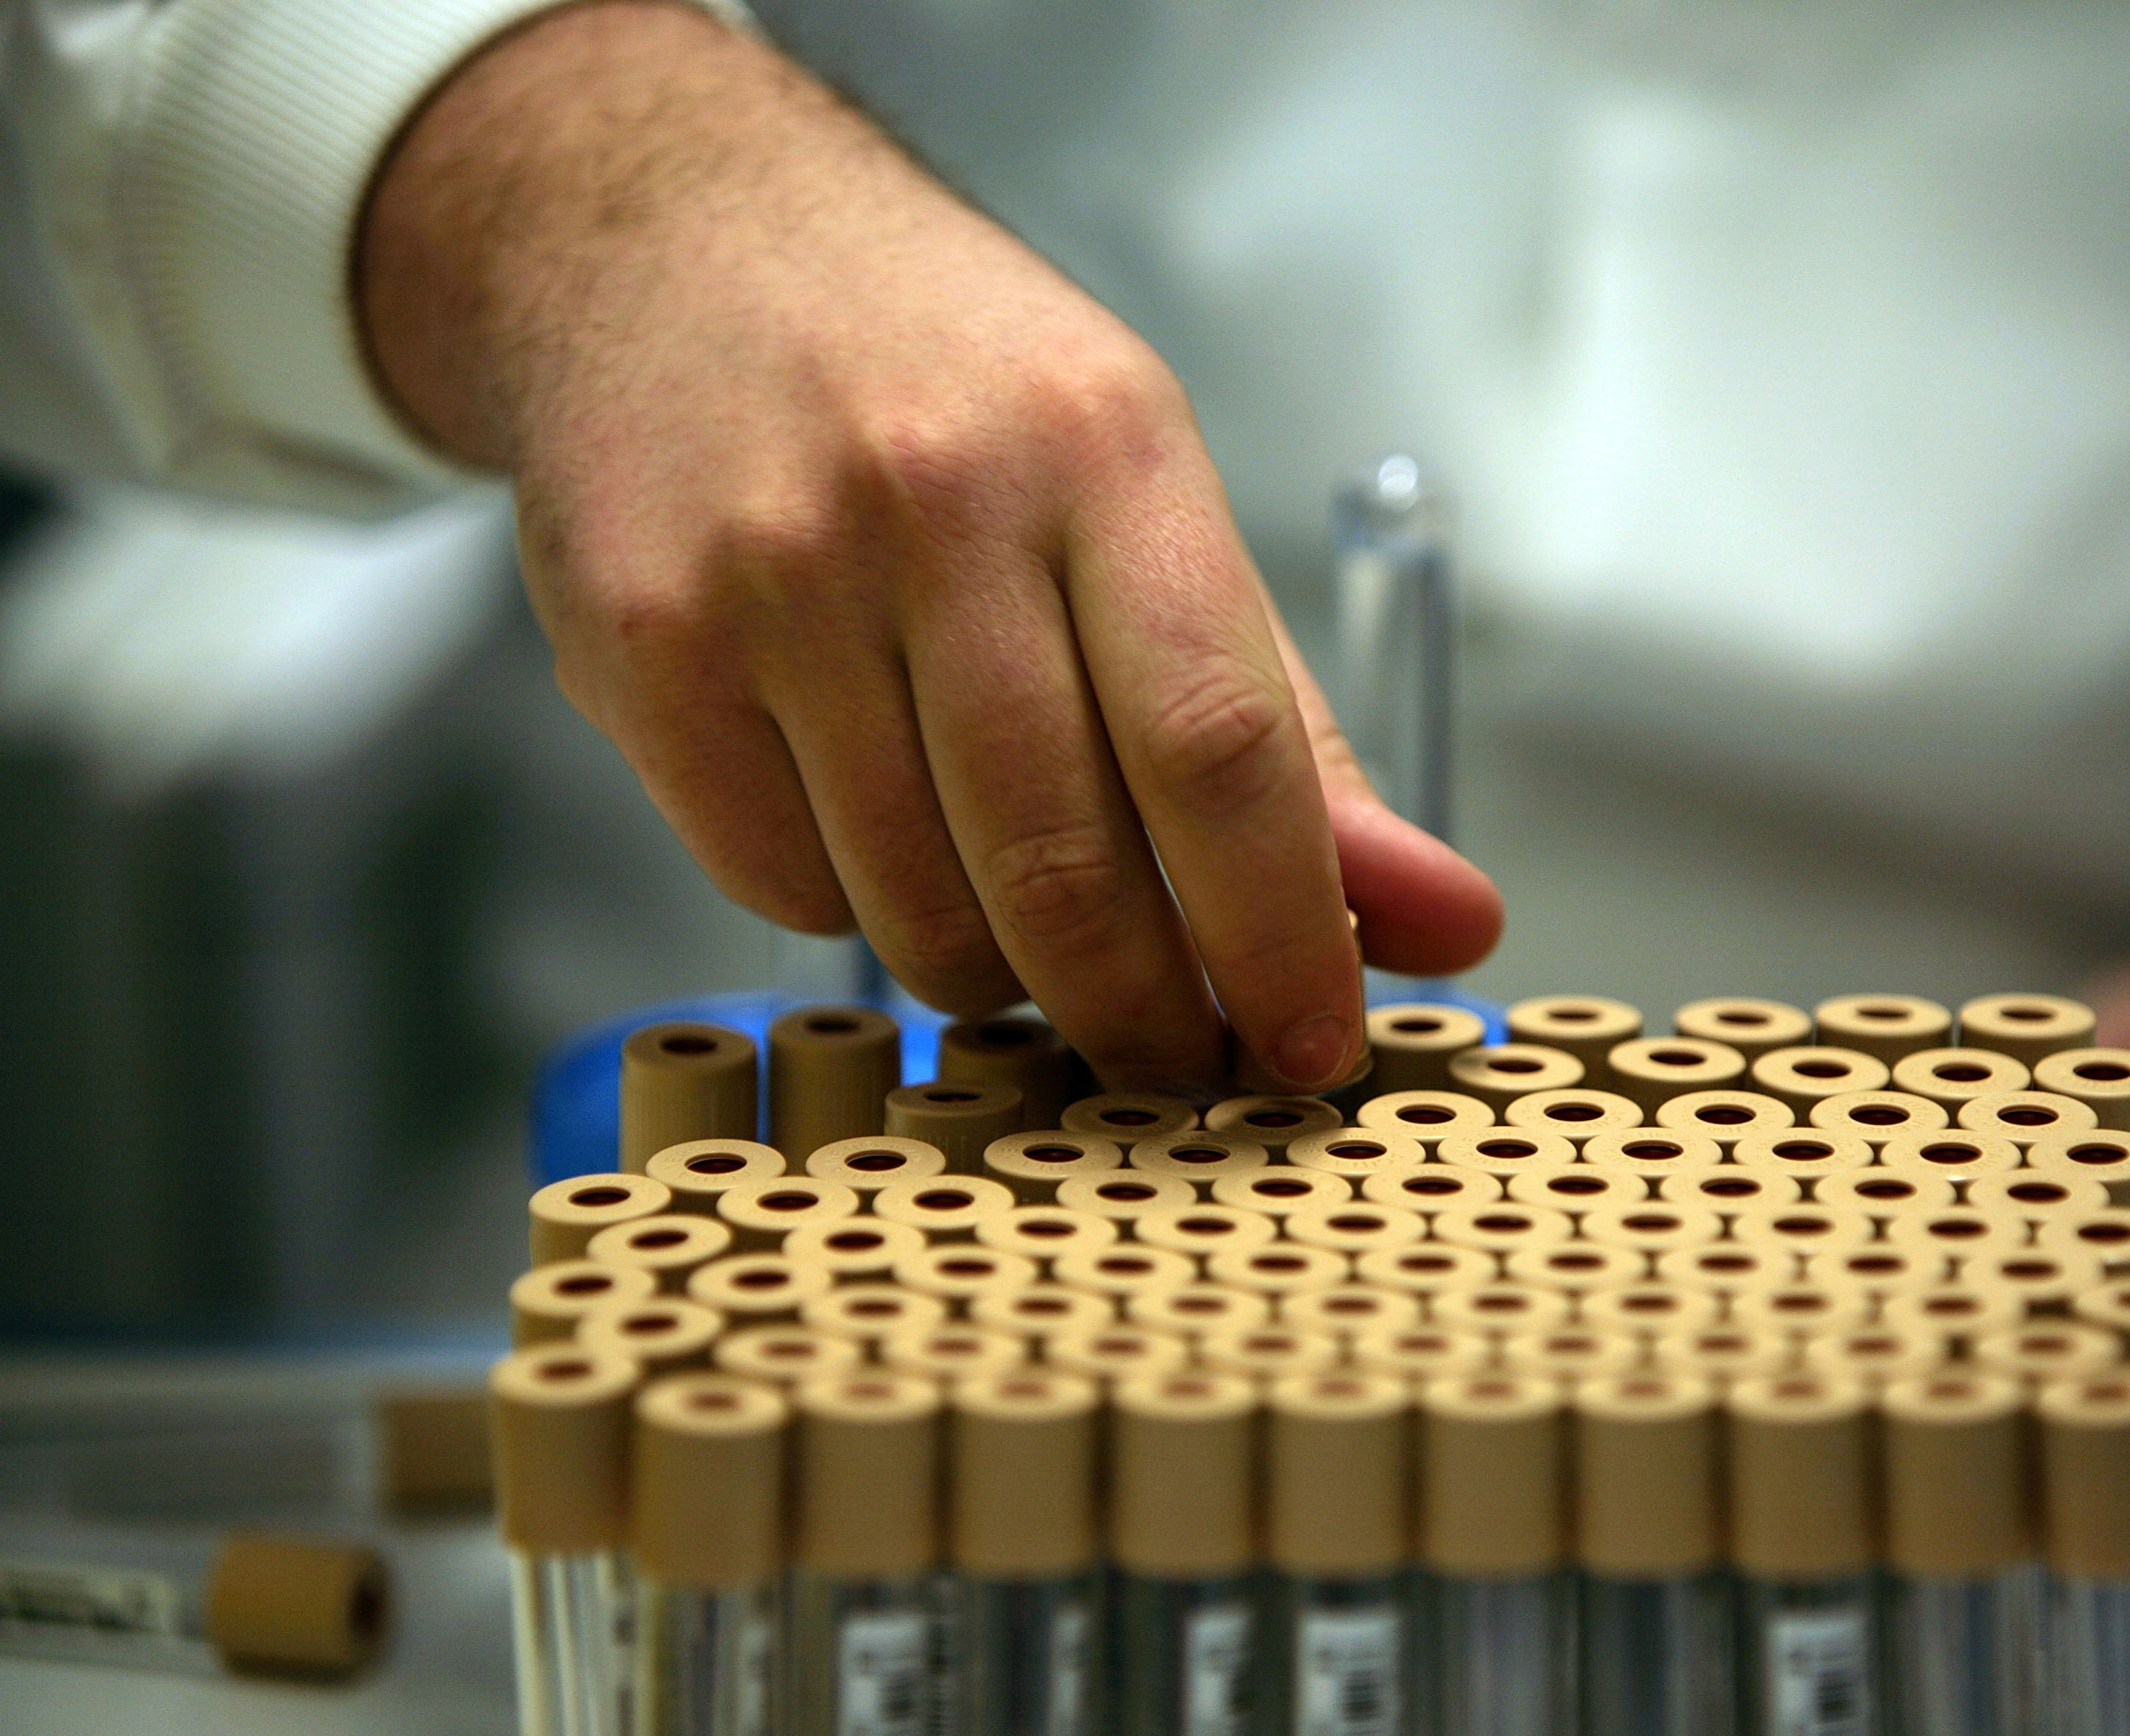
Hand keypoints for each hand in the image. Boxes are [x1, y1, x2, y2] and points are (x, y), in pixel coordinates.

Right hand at [357, 2, 1501, 1091]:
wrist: (677, 245)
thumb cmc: (951, 392)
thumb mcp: (1148, 504)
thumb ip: (1294, 733)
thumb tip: (1450, 925)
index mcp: (1106, 453)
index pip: (1220, 748)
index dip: (1282, 935)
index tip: (1316, 1050)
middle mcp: (934, 503)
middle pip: (1067, 865)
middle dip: (1143, 1016)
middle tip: (1177, 1061)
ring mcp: (773, 576)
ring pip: (922, 911)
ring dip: (999, 972)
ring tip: (1021, 918)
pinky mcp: (644, 650)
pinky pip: (786, 890)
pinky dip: (858, 912)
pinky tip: (876, 830)